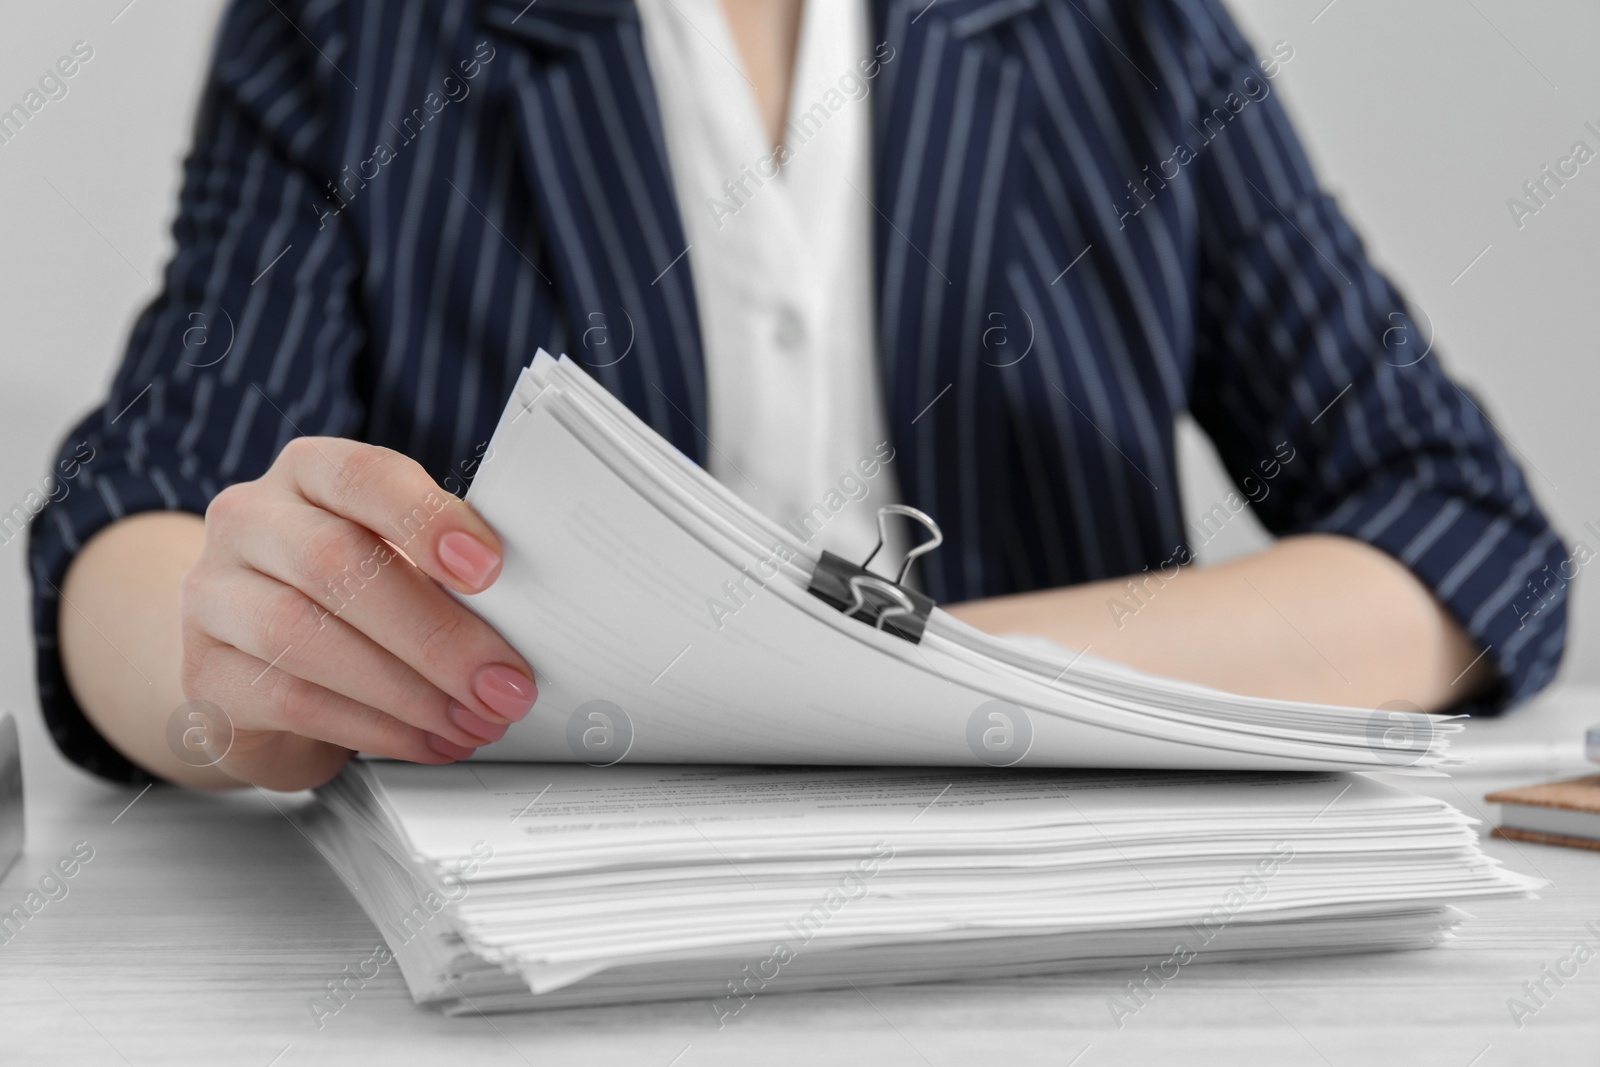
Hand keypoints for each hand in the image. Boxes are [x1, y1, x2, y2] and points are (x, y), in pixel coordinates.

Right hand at [179, 437, 535, 789]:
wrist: (253, 664)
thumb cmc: (347, 601)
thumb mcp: (394, 562)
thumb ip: (443, 569)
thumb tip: (525, 614)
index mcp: (309, 474)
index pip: (362, 475)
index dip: (426, 519)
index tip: (489, 568)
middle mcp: (249, 520)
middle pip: (336, 563)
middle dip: (435, 633)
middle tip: (502, 682)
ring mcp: (213, 596)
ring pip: (305, 637)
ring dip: (409, 690)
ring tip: (471, 720)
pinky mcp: (204, 676)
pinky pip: (291, 699)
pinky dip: (376, 728)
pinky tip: (428, 741)